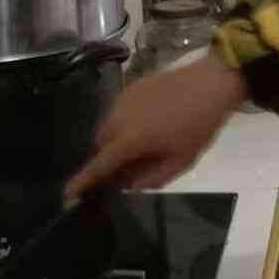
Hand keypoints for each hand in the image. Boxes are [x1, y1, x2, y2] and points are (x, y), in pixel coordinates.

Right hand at [64, 54, 246, 197]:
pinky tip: (151, 123)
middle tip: (131, 169)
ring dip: (117, 141)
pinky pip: (118, 112)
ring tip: (146, 145)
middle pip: (100, 147)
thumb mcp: (180, 161)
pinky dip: (125, 124)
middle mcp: (117, 119)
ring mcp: (122, 100)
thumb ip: (151, 178)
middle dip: (109, 160)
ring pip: (108, 128)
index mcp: (128, 140)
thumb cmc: (198, 126)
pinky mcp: (130, 87)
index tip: (67, 195)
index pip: (99, 166)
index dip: (82, 182)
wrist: (211, 82)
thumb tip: (128, 185)